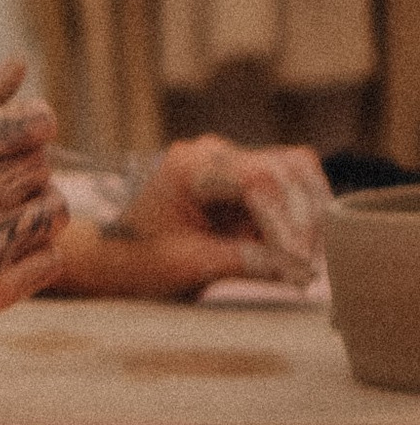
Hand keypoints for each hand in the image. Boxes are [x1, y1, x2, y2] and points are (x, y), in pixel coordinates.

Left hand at [54, 136, 330, 298]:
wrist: (113, 257)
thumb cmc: (139, 261)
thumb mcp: (190, 266)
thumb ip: (245, 263)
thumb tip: (300, 271)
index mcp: (191, 166)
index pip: (258, 180)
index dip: (287, 222)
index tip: (300, 263)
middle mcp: (213, 153)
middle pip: (286, 168)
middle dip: (306, 219)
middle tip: (311, 267)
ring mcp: (229, 162)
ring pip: (296, 172)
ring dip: (310, 215)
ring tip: (310, 261)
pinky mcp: (242, 180)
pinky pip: (288, 188)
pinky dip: (301, 217)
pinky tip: (300, 251)